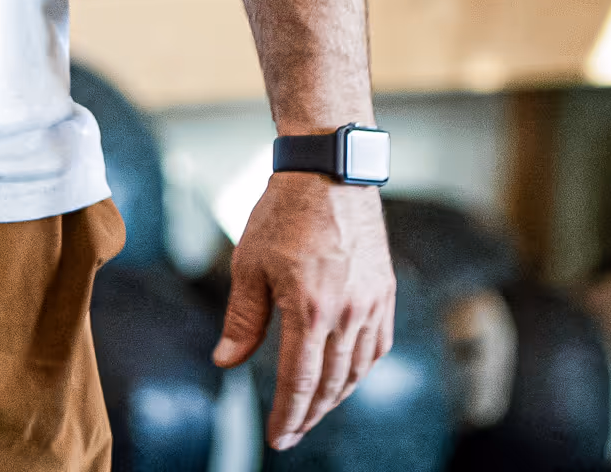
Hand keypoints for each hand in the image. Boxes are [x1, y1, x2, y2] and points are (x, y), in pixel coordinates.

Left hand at [211, 171, 394, 451]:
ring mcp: (371, 303)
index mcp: (309, 308)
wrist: (328, 171)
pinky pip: (377, 346)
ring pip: (357, 370)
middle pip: (330, 384)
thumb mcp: (249, 263)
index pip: (299, 382)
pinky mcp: (384, 291)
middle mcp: (347, 313)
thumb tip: (225, 362)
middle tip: (293, 433)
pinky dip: (360, 369)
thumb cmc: (282, 213)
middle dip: (309, 414)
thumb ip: (242, 319)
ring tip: (313, 410)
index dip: (288, 416)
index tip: (278, 439)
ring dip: (335, 397)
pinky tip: (345, 376)